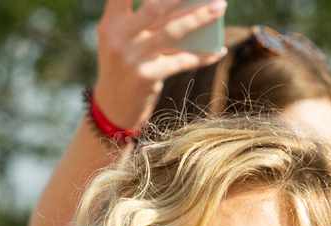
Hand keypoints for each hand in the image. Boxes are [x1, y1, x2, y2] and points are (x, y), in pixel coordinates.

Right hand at [93, 0, 227, 129]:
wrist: (112, 110)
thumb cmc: (124, 67)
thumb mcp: (125, 41)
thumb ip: (145, 21)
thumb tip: (188, 3)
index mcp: (110, 23)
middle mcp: (118, 37)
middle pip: (155, 7)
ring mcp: (132, 58)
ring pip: (173, 31)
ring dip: (200, 17)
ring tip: (220, 6)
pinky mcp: (146, 77)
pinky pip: (181, 61)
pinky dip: (202, 55)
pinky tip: (218, 50)